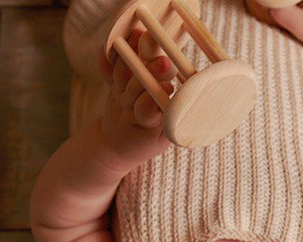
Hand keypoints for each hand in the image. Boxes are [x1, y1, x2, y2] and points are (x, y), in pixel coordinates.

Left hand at [96, 28, 176, 169]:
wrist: (116, 145)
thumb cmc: (147, 141)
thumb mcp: (164, 138)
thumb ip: (175, 121)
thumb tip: (195, 100)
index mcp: (144, 121)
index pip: (148, 107)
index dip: (156, 97)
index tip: (169, 88)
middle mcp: (128, 105)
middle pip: (136, 87)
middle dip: (150, 73)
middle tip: (165, 62)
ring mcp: (118, 94)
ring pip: (121, 74)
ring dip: (131, 54)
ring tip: (140, 35)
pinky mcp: (112, 85)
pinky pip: (107, 69)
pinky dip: (107, 56)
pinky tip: (113, 40)